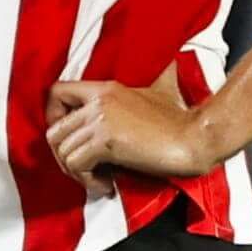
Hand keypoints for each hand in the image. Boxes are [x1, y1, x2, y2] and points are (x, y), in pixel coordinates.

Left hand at [47, 74, 216, 182]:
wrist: (197, 137)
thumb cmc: (180, 121)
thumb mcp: (158, 91)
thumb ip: (146, 84)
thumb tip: (166, 65)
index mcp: (105, 88)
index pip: (56, 92)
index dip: (54, 117)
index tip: (70, 139)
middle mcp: (98, 101)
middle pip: (54, 129)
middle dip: (62, 156)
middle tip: (83, 170)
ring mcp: (101, 120)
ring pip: (62, 151)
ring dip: (75, 173)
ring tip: (97, 180)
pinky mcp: (106, 142)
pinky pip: (76, 165)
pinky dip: (87, 181)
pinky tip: (106, 185)